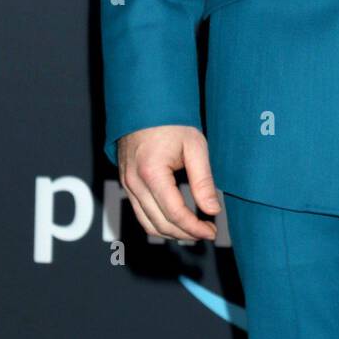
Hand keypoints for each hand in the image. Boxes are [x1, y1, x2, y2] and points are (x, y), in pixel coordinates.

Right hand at [118, 126, 220, 240]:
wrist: (145, 105)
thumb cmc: (172, 122)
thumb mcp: (195, 146)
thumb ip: (203, 181)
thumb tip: (213, 210)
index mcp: (151, 173)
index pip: (175, 213)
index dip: (195, 228)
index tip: (211, 232)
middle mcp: (134, 183)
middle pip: (160, 223)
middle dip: (186, 233)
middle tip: (208, 232)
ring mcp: (126, 184)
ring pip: (147, 223)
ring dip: (171, 232)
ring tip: (194, 231)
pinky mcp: (126, 184)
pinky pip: (140, 213)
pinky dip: (158, 223)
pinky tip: (176, 222)